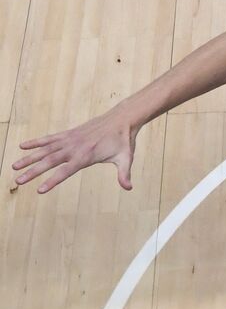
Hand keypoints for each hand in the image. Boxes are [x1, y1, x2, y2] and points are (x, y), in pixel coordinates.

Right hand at [12, 109, 138, 193]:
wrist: (122, 118)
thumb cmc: (124, 140)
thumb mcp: (126, 158)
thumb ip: (124, 174)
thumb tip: (128, 187)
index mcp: (86, 156)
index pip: (66, 170)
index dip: (53, 180)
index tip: (40, 190)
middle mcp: (75, 147)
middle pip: (50, 161)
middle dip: (33, 171)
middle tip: (18, 180)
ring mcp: (71, 139)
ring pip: (46, 149)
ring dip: (29, 158)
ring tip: (14, 166)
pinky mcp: (69, 133)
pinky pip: (50, 138)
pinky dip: (36, 142)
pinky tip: (22, 146)